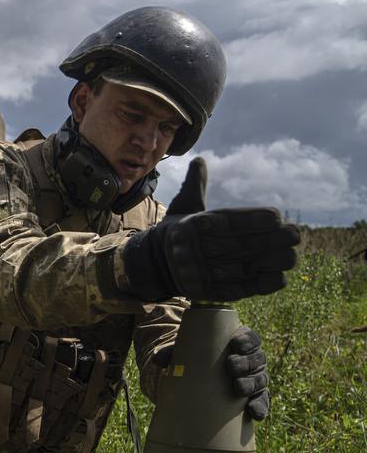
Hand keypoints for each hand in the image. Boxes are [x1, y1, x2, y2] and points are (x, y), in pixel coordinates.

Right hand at [121, 158, 300, 301]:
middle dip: (272, 240)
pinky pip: (240, 290)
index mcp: (192, 226)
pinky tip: (280, 275)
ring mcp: (203, 273)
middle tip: (295, 234)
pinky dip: (261, 285)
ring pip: (244, 268)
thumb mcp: (183, 206)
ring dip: (271, 262)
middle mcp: (196, 250)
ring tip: (291, 254)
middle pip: (241, 245)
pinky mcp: (210, 292)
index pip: (228, 221)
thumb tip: (200, 160)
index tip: (278, 216)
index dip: (255, 219)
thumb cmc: (180, 232)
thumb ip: (196, 186)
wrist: (157, 265)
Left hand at [151, 324, 270, 419]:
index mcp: (239, 344)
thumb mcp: (185, 353)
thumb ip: (173, 353)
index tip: (235, 344)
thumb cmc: (195, 360)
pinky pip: (261, 402)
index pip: (250, 338)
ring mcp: (254, 379)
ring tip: (238, 388)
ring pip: (260, 380)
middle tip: (231, 366)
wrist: (199, 380)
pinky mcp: (253, 398)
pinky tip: (254, 413)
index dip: (246, 340)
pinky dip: (260, 408)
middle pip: (257, 359)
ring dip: (252, 384)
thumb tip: (158, 359)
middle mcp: (251, 360)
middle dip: (246, 362)